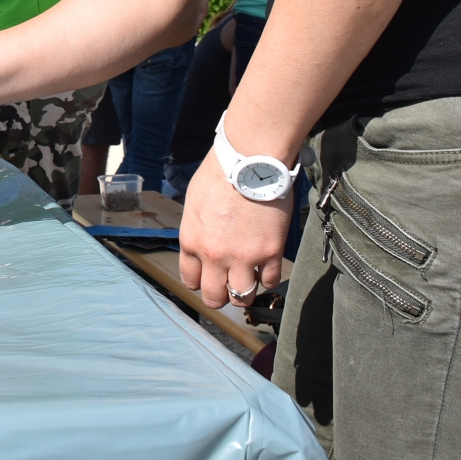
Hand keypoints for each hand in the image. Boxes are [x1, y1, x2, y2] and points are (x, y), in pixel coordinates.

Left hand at [178, 152, 292, 308]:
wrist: (249, 162)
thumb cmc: (220, 175)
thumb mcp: (194, 203)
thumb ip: (197, 230)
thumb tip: (202, 242)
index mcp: (191, 241)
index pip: (190, 280)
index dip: (200, 282)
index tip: (208, 278)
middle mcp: (214, 255)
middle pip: (214, 297)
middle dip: (219, 295)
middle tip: (227, 287)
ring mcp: (243, 256)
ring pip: (242, 297)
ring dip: (244, 293)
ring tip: (248, 281)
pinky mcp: (270, 252)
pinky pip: (269, 282)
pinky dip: (267, 279)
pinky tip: (266, 268)